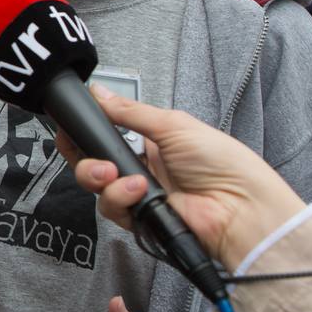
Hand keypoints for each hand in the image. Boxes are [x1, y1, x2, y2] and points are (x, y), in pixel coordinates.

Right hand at [57, 85, 305, 269]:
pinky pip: (111, 210)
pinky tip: (140, 193)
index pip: (104, 135)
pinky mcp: (139, 220)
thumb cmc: (221, 162)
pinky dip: (120, 199)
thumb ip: (129, 111)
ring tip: (128, 180)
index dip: (85, 134)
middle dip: (86, 160)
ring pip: (96, 187)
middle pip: (92, 163)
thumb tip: (98, 91)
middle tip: (100, 161)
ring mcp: (138, 195)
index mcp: (149, 141)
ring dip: (103, 180)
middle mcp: (140, 168)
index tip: (71, 128)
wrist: (240, 207)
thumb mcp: (173, 124)